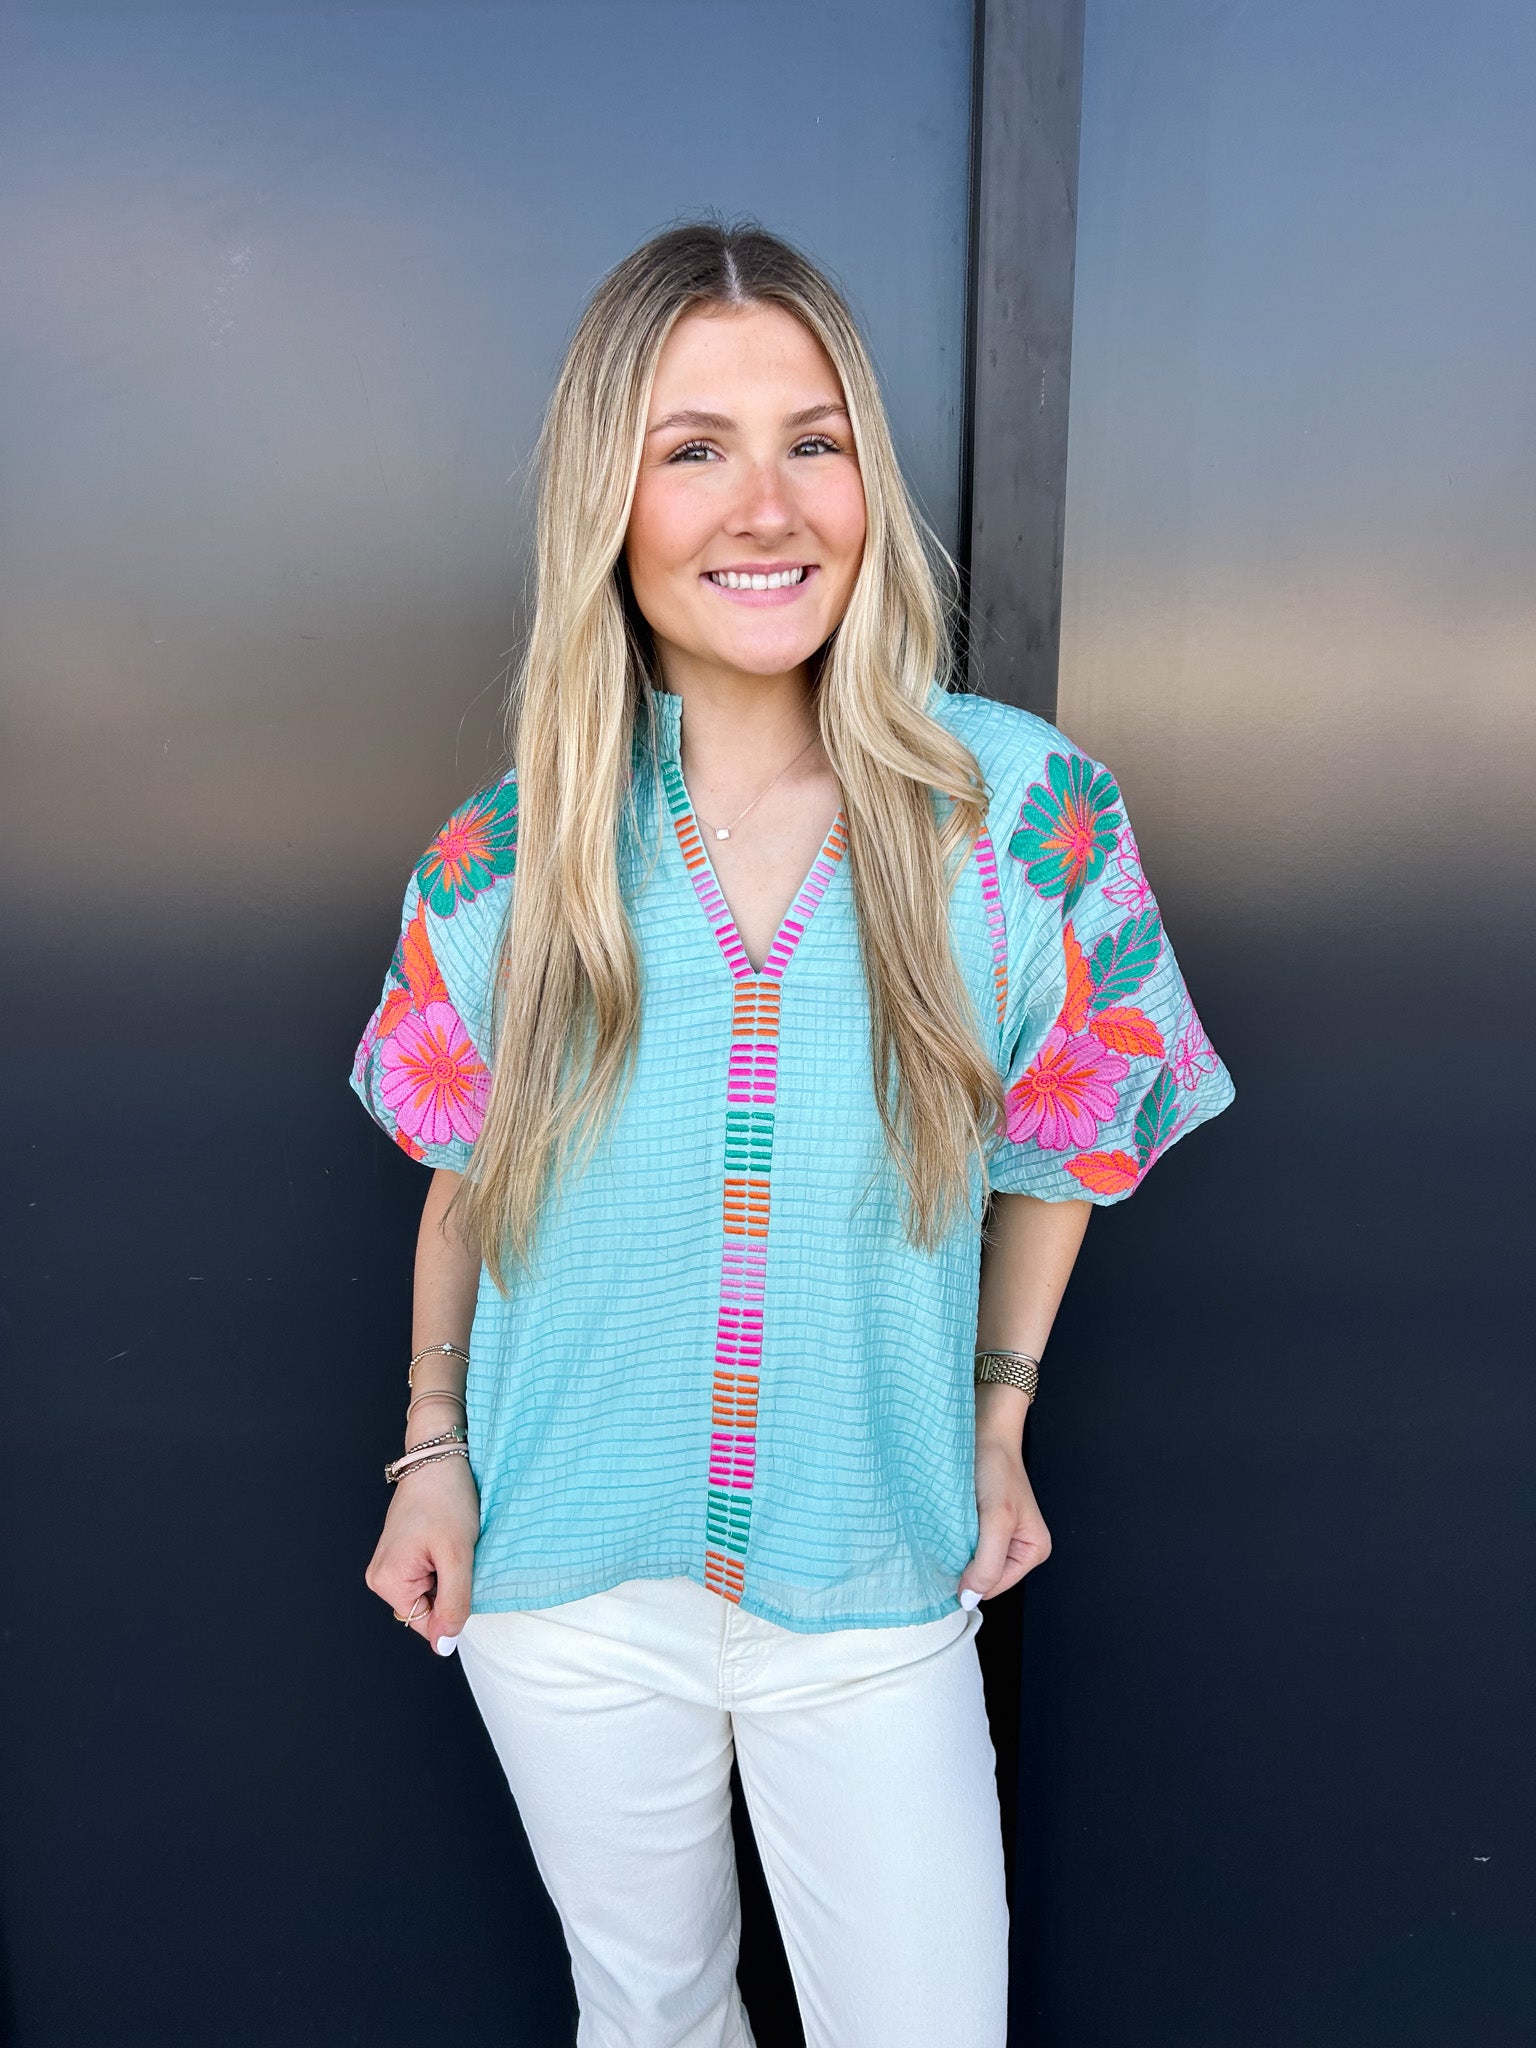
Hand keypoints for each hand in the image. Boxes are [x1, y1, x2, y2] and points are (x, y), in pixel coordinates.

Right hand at [364, 1454, 479, 1655]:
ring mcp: (389, 1564)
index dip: (453, 1605)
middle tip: (456, 1552)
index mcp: (386, 1582)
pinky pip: (427, 1574)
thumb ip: (453, 1604)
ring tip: (451, 1543)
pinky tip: (447, 1539)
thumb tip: (443, 1646)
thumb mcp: (458, 1556)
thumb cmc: (446, 1499)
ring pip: (430, 1591)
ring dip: (448, 1574)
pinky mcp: (401, 1553)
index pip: (427, 1624)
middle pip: (426, 1608)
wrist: (438, 1456)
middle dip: (450, 1587)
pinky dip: (443, 1562)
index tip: (460, 1569)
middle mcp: (380, 1577)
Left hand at [959, 1434, 1050, 1603]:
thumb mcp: (997, 1519)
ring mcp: (999, 1538)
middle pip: (983, 1577)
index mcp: (1034, 1551)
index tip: (954, 1552)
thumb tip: (970, 1598)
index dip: (972, 1577)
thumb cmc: (996, 1467)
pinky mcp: (982, 1526)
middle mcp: (1019, 1548)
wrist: (984, 1433)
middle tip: (955, 1534)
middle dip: (965, 1562)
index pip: (995, 1587)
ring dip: (956, 1549)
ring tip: (952, 1526)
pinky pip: (964, 1545)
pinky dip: (952, 1538)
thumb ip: (987, 1563)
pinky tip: (949, 1522)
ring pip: (970, 1562)